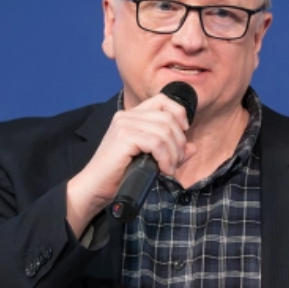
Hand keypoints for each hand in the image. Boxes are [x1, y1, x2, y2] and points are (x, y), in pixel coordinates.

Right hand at [66, 93, 196, 235]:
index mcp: (132, 115)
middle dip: (179, 141)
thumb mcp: (150, 159)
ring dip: (173, 152)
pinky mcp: (124, 137)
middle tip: (175, 161)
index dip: (179, 113)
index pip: (163, 99)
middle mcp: (127, 115)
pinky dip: (165, 158)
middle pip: (168, 117)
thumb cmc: (120, 174)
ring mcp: (124, 124)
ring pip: (165, 130)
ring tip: (169, 168)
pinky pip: (156, 143)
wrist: (96, 187)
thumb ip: (170, 150)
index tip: (183, 133)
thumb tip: (192, 148)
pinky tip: (163, 169)